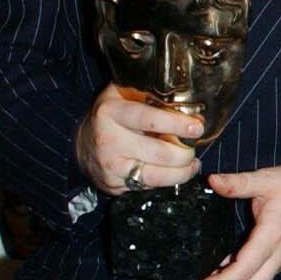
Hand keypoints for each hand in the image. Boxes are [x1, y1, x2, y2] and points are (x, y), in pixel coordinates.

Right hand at [75, 83, 203, 195]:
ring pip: (157, 176)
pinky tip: (175, 172)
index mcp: (111, 112)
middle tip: (194, 146)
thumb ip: (149, 92)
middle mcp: (109, 140)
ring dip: (182, 171)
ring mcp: (110, 166)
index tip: (198, 127)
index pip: (148, 119)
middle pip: (160, 153)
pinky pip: (150, 187)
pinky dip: (168, 180)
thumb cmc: (112, 115)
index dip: (176, 124)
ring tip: (191, 163)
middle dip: (185, 152)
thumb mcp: (123, 95)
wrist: (83, 142)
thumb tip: (188, 96)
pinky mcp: (113, 185)